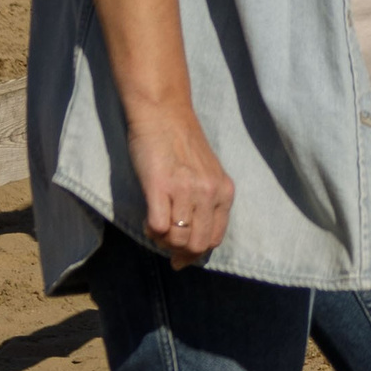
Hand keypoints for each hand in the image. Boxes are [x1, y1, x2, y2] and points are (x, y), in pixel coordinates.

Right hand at [87, 0, 232, 269]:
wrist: (163, 113)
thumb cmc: (181, 144)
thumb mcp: (206, 174)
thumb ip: (206, 202)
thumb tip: (192, 241)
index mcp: (224, 191)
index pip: (215, 239)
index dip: (196, 253)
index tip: (180, 257)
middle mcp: (209, 193)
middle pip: (198, 244)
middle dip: (178, 252)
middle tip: (164, 243)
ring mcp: (187, 190)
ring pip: (177, 239)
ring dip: (162, 240)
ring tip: (155, 225)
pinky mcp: (161, 186)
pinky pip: (158, 227)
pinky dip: (150, 230)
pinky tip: (147, 217)